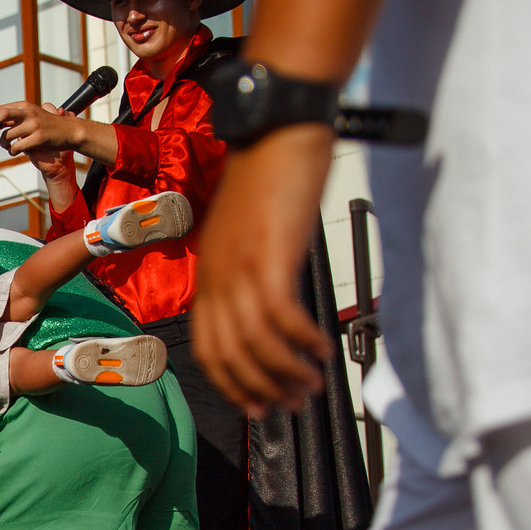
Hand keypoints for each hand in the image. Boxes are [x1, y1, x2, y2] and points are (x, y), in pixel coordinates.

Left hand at [0, 101, 92, 170]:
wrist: (70, 131)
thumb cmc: (49, 126)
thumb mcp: (33, 116)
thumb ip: (17, 118)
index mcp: (26, 106)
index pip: (1, 109)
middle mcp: (29, 113)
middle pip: (1, 114)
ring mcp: (33, 125)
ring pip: (7, 135)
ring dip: (4, 144)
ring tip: (8, 148)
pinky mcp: (38, 138)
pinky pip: (17, 147)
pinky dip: (13, 152)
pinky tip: (16, 152)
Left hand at [191, 126, 336, 416]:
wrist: (278, 124)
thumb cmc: (273, 171)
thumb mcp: (254, 230)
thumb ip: (257, 267)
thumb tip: (277, 303)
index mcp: (210, 271)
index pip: (209, 345)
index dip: (233, 383)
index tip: (259, 405)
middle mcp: (216, 274)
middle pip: (228, 354)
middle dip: (260, 389)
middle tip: (292, 405)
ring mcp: (238, 266)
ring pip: (253, 344)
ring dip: (284, 373)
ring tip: (311, 386)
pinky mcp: (267, 256)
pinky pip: (279, 317)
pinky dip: (300, 342)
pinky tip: (321, 351)